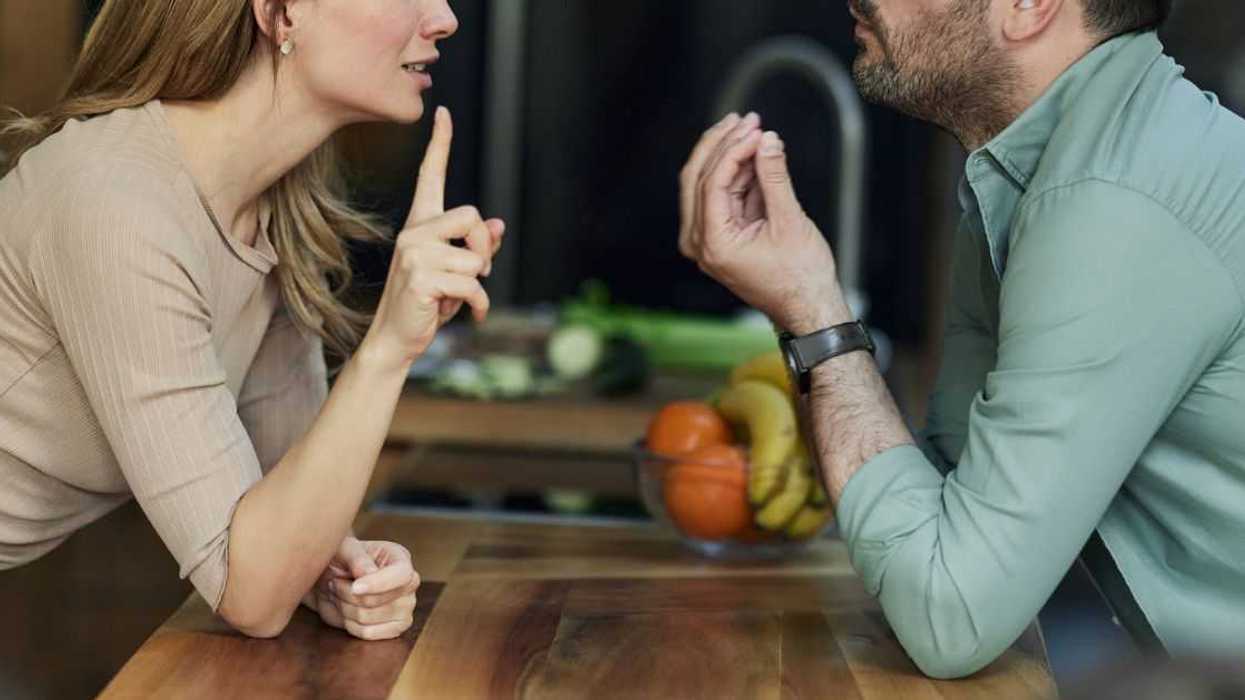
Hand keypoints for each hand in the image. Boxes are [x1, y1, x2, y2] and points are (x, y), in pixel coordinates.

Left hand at [303, 537, 420, 640]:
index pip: (401, 576)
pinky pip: (368, 634)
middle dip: (347, 595)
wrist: (332, 580)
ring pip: (368, 618)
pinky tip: (346, 612)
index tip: (355, 587)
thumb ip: (358, 558)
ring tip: (339, 595)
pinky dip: (350, 625)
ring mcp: (405, 609)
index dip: (378, 584)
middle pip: (377, 601)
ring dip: (345, 608)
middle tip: (335, 583)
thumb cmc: (341, 559)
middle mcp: (408, 585)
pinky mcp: (395, 628)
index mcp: (401, 559)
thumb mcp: (345, 549)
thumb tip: (369, 573)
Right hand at [361, 107, 505, 369]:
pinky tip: (464, 314)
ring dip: (477, 285)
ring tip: (454, 298)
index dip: (440, 144)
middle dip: (483, 250)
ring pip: (476, 258)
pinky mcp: (420, 277)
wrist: (397, 338)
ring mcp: (413, 253)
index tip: (443, 113)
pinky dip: (477, 305)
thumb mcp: (456, 272)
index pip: (430, 176)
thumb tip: (497, 225)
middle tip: (472, 275)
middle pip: (472, 216)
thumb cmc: (428, 303)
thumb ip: (477, 246)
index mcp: (421, 224)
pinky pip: (473, 284)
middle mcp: (414, 232)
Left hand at [680, 113, 851, 333]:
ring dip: (729, 156)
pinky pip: (721, 197)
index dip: (732, 150)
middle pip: (697, 179)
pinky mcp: (720, 237)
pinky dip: (736, 175)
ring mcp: (707, 241)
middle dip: (721, 145)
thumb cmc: (800, 277)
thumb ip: (775, 177)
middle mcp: (701, 244)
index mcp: (713, 244)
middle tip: (745, 120)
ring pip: (706, 185)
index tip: (755, 129)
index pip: (711, 183)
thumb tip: (768, 140)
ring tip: (754, 131)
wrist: (808, 308)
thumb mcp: (790, 221)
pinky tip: (754, 156)